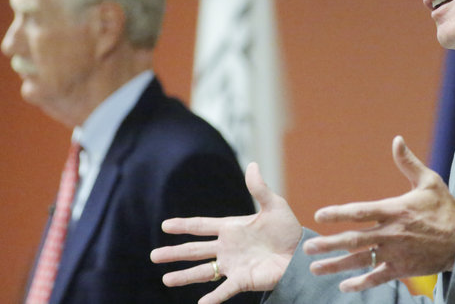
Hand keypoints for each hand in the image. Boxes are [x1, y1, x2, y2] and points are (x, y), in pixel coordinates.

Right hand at [150, 162, 302, 303]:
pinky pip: (225, 289)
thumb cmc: (287, 229)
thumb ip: (259, 188)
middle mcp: (227, 247)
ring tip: (166, 280)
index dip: (184, 225)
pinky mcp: (243, 280)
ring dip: (184, 276)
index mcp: (231, 228)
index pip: (202, 226)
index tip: (165, 226)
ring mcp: (233, 265)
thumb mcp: (274, 205)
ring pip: (203, 271)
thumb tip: (253, 164)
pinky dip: (214, 298)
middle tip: (154, 256)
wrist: (300, 253)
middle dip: (174, 252)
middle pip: (195, 250)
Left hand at [303, 135, 454, 292]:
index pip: (361, 211)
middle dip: (329, 244)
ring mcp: (396, 254)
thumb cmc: (445, 209)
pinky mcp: (402, 270)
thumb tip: (396, 139)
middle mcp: (392, 233)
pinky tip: (343, 286)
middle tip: (308, 247)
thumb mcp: (429, 182)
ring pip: (361, 261)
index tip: (319, 215)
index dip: (339, 213)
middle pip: (354, 240)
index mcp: (395, 210)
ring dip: (336, 266)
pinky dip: (360, 283)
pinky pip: (377, 278)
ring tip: (315, 269)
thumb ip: (408, 163)